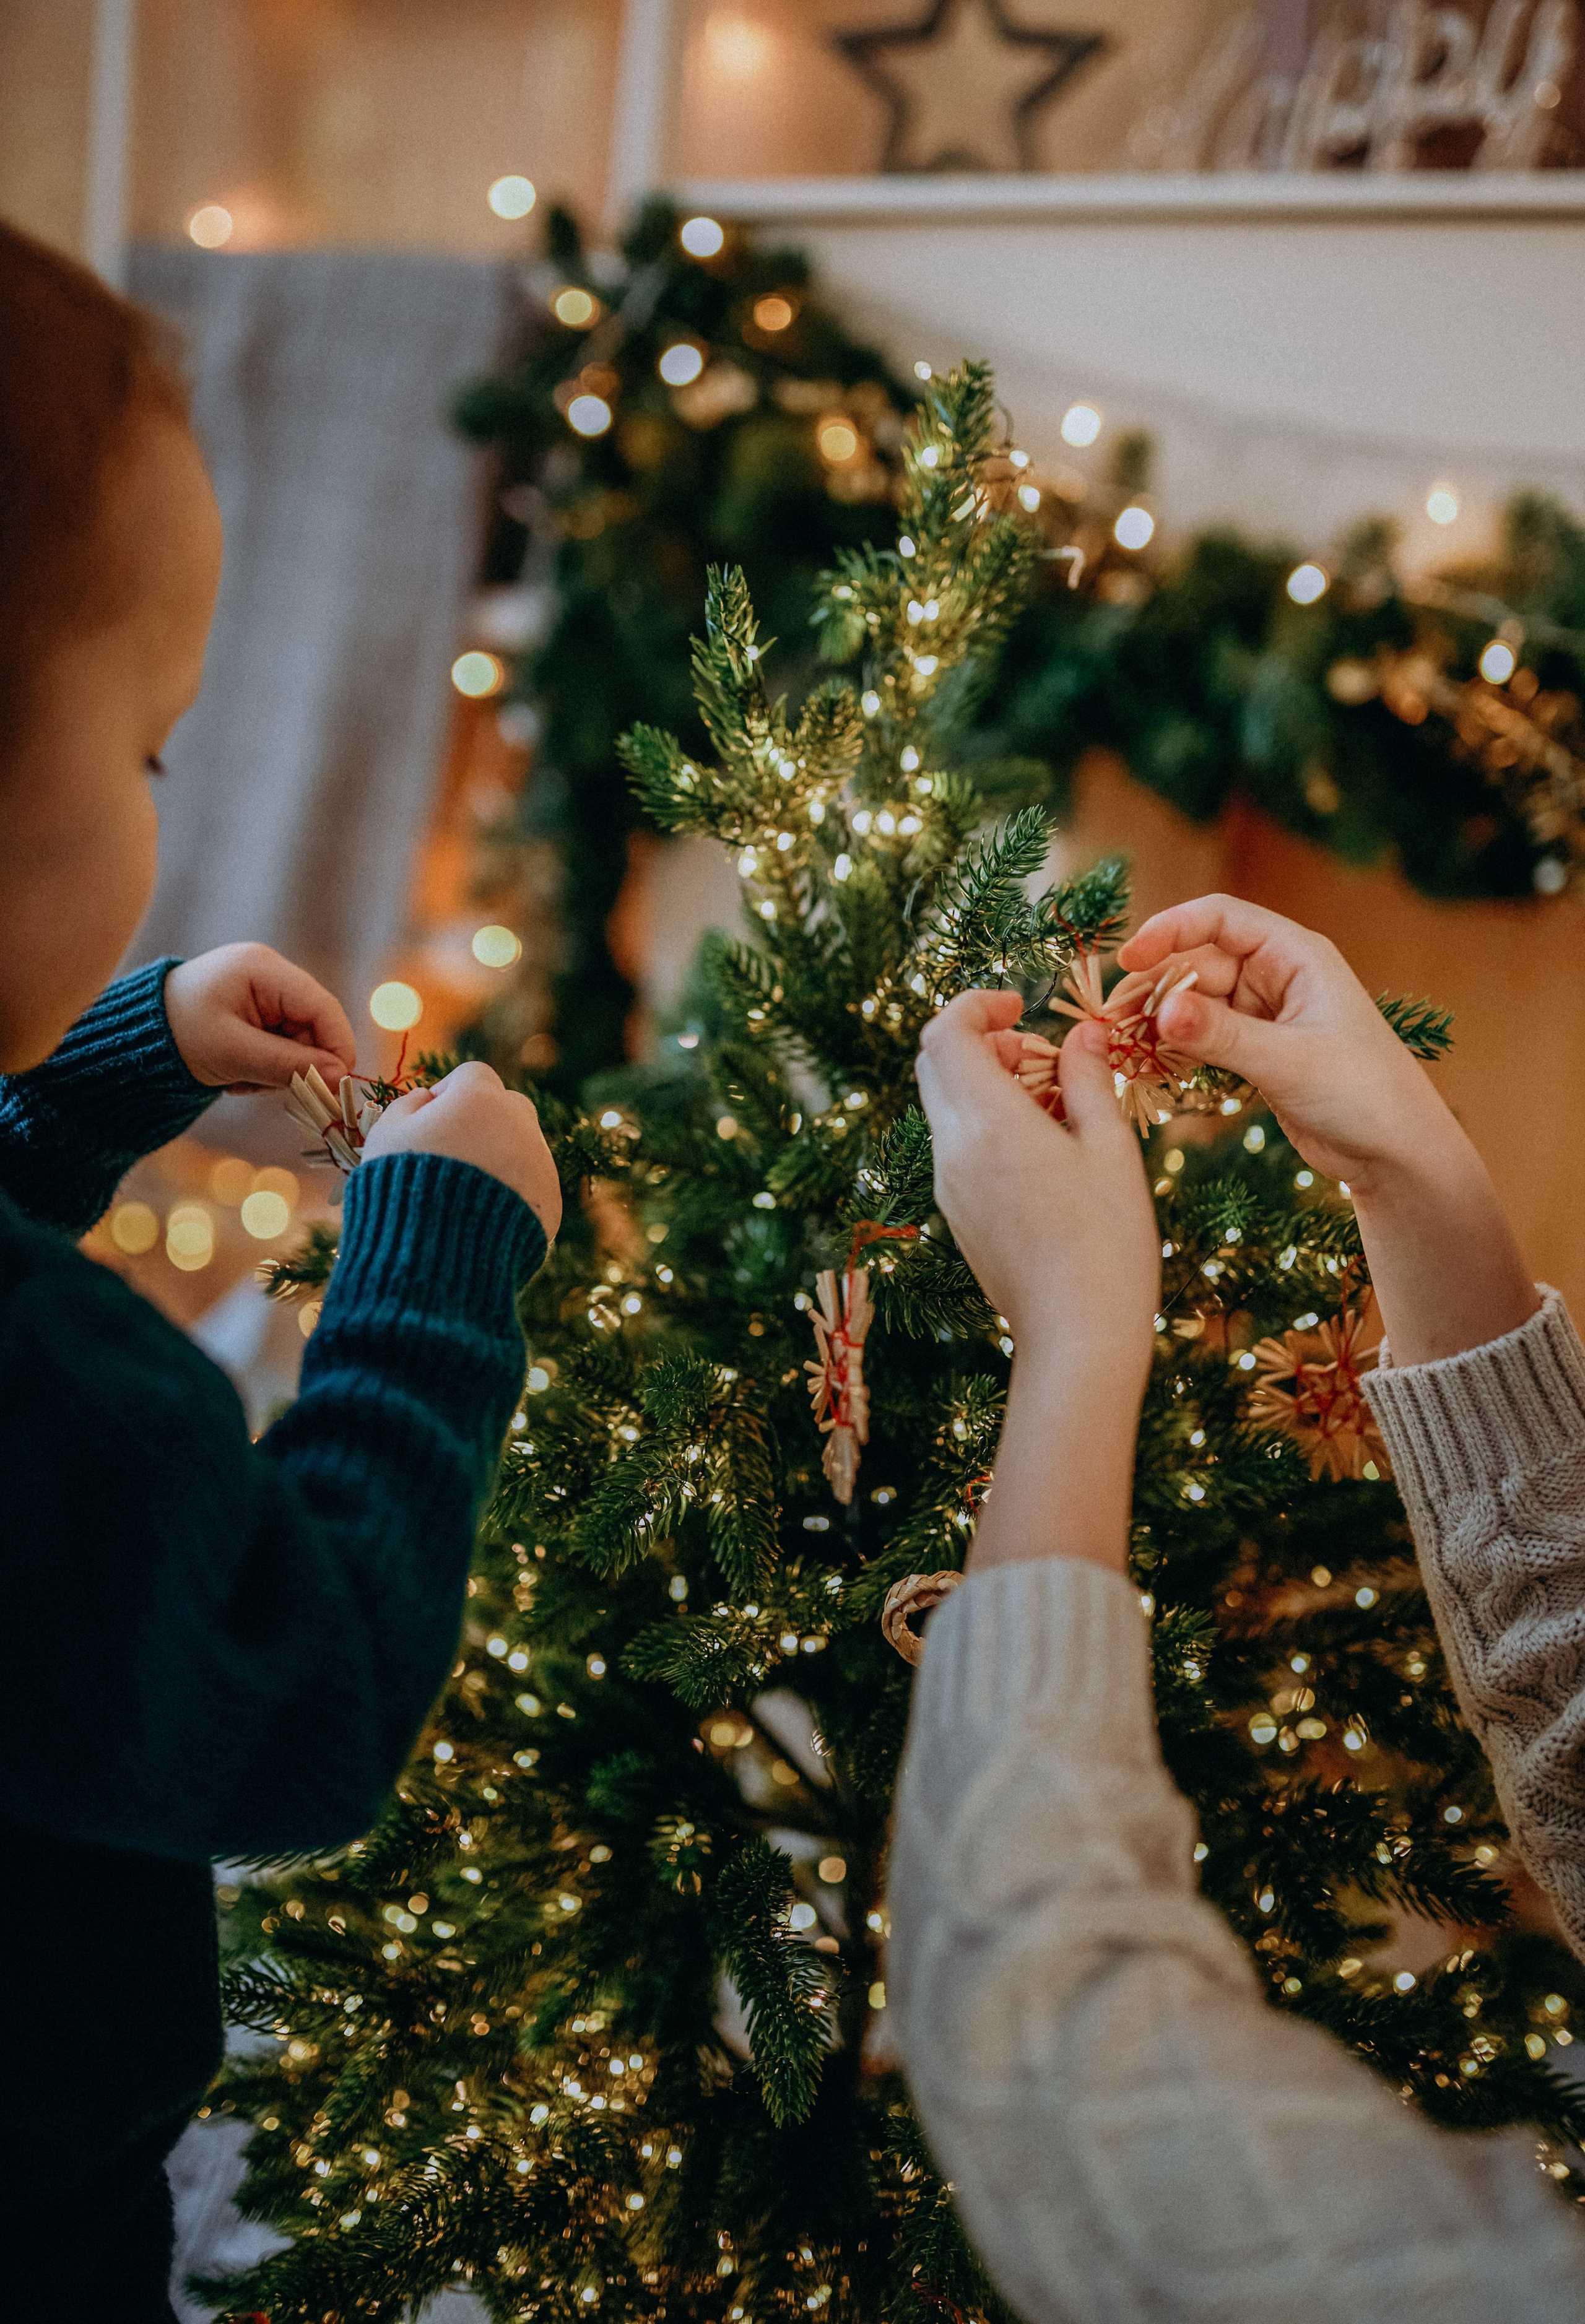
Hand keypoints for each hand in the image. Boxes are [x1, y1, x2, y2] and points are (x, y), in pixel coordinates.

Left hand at [164, 944, 355, 1093]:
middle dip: (298, 1063)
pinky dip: (267, 1066)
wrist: (138, 1038)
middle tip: (265, 1087)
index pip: (322, 1008)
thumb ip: (287, 1064)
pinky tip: (238, 1071)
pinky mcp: (261, 1011)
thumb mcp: (232, 1053)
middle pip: (315, 1026)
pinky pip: (284, 1044)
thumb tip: (339, 1077)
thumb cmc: (179, 1036)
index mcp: (264, 969)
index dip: (337, 1047)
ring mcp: (267, 992)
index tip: (336, 1086)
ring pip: (301, 1041)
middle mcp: (271, 974)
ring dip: (279, 1069)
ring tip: (240, 1078)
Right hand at [361, 1061, 561, 1241]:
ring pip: (524, 1146)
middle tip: (454, 1150)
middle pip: (508, 1105)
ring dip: (500, 1157)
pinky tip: (482, 1216)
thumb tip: (427, 1098)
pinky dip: (513, 1193)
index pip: (472, 1075)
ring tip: (464, 1191)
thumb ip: (407, 1105)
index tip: (432, 1117)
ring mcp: (540, 1164)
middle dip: (484, 1119)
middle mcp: (519, 1124)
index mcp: (479, 1099)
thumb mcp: (386, 1135)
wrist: (436, 1255)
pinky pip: (532, 1186)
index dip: (450, 1092)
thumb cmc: (401, 1187)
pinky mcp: (550, 1202)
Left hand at [914, 990, 1157, 1571]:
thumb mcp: (1110, 1149)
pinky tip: (1042, 1147)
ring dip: (986, 1083)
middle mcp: (953, 1151)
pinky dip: (986, 1123)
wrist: (1078, 1339)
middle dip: (978, 1040)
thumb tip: (1079, 1035)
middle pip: (933, 1064)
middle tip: (1035, 1052)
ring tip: (1053, 1101)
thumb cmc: (1108, 1243)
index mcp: (987, 1123)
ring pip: (945, 1107)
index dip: (975, 1005)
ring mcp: (948, 1187)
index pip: (944, 1033)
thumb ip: (1087, 1082)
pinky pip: (957, 1147)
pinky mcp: (957, 1216)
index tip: (1019, 1007)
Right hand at [1118, 894, 1456, 1195]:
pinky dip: (1174, 1047)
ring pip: (1194, 1002)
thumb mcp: (1289, 1061)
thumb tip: (1160, 1011)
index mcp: (1296, 956)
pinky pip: (1202, 1036)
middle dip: (1155, 987)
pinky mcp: (1254, 1051)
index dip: (1170, 929)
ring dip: (1158, 1020)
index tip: (1129, 959)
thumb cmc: (1363, 1094)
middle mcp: (1277, 977)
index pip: (1221, 919)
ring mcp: (1264, 1015)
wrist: (1395, 1154)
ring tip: (1120, 1045)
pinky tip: (1147, 1064)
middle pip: (1198, 962)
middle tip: (1111, 1020)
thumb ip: (1221, 1035)